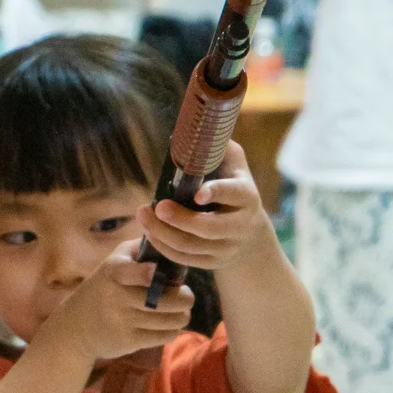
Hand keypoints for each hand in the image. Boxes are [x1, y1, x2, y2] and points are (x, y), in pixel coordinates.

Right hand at [39, 240, 195, 361]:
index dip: (144, 273)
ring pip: (170, 320)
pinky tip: (169, 324)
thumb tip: (167, 237)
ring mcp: (123, 320)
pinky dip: (173, 330)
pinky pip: (165, 336)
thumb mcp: (113, 262)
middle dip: (185, 299)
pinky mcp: (129, 341)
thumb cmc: (104, 287)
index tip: (155, 272)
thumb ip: (139, 249)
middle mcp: (117, 296)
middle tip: (186, 296)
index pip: (129, 273)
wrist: (77, 325)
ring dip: (183, 316)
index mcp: (113, 272)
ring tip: (181, 311)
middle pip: (165, 300)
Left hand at [141, 142, 276, 271]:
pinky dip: (164, 247)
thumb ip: (216, 146)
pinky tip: (149, 232)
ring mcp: (228, 247)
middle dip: (180, 219)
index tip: (197, 193)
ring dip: (164, 232)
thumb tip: (188, 130)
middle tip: (156, 206)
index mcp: (247, 196)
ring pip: (193, 246)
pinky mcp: (214, 262)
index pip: (234, 194)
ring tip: (143, 215)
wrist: (249, 231)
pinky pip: (186, 260)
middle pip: (209, 228)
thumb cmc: (232, 185)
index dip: (216, 193)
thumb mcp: (232, 163)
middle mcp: (241, 225)